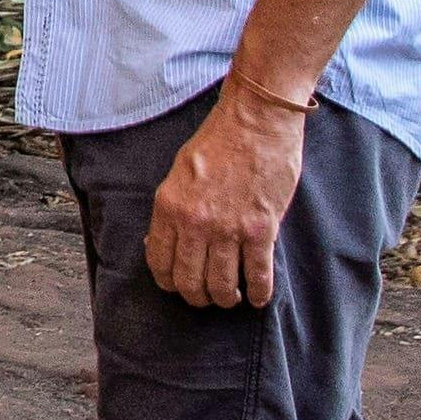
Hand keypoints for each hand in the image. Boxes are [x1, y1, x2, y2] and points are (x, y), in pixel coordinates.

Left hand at [146, 86, 303, 312]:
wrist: (257, 121)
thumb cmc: (219, 142)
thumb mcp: (179, 172)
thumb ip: (172, 209)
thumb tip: (161, 241)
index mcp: (169, 207)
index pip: (159, 262)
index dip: (168, 282)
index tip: (178, 286)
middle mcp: (195, 223)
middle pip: (189, 282)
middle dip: (197, 297)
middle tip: (207, 297)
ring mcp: (228, 229)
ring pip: (222, 285)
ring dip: (226, 298)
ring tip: (231, 297)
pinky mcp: (261, 229)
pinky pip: (257, 275)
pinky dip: (258, 293)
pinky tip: (257, 297)